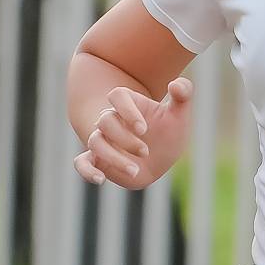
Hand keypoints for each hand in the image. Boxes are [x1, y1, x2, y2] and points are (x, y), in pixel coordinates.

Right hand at [75, 76, 192, 189]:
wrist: (162, 157)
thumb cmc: (169, 131)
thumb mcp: (179, 114)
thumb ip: (183, 94)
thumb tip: (176, 84)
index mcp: (129, 104)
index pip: (118, 96)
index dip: (127, 110)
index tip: (143, 129)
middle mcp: (112, 120)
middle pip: (105, 121)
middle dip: (125, 138)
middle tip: (146, 152)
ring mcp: (103, 141)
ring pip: (95, 142)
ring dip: (113, 157)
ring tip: (134, 171)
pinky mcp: (99, 161)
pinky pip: (82, 163)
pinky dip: (86, 171)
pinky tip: (100, 179)